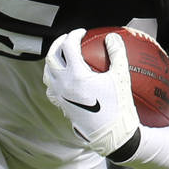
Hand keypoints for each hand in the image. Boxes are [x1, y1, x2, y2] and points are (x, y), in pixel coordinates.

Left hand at [43, 28, 140, 157]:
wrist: (112, 136)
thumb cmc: (119, 106)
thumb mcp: (122, 77)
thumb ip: (117, 53)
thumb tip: (112, 36)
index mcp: (76, 75)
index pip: (68, 46)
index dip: (74, 35)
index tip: (82, 32)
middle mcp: (63, 85)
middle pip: (51, 57)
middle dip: (59, 44)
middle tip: (69, 38)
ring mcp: (59, 96)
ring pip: (47, 72)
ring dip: (53, 60)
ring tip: (64, 55)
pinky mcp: (61, 106)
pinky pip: (51, 87)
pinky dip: (54, 77)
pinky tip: (64, 77)